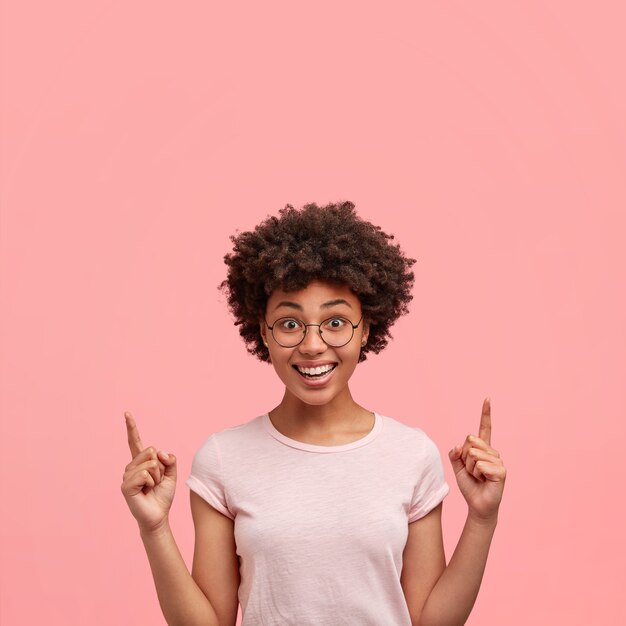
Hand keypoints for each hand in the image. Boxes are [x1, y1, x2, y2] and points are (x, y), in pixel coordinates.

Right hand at [120, 411, 176, 532]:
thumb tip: (159, 452)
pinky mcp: (126, 486)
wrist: (159, 515)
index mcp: (141, 462)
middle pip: (152, 451)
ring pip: (150, 463)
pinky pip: (145, 474)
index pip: (135, 441)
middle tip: (156, 481)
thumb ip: (169, 459)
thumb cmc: (162, 495)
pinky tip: (146, 491)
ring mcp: (127, 475)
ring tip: (151, 487)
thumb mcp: (172, 474)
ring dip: (157, 477)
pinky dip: (151, 482)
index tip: (127, 413)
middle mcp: (131, 466)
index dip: (131, 427)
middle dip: (161, 467)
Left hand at [448, 398, 505, 522]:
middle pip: (470, 441)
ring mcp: (498, 460)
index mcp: (482, 449)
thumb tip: (458, 446)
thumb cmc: (469, 486)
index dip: (486, 413)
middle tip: (472, 471)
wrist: (477, 505)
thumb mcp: (457, 468)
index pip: (484, 428)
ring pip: (473, 454)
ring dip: (470, 468)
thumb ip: (455, 454)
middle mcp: (492, 452)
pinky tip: (483, 481)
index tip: (487, 398)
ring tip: (478, 477)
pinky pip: (480, 465)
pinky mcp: (501, 471)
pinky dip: (476, 474)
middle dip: (465, 458)